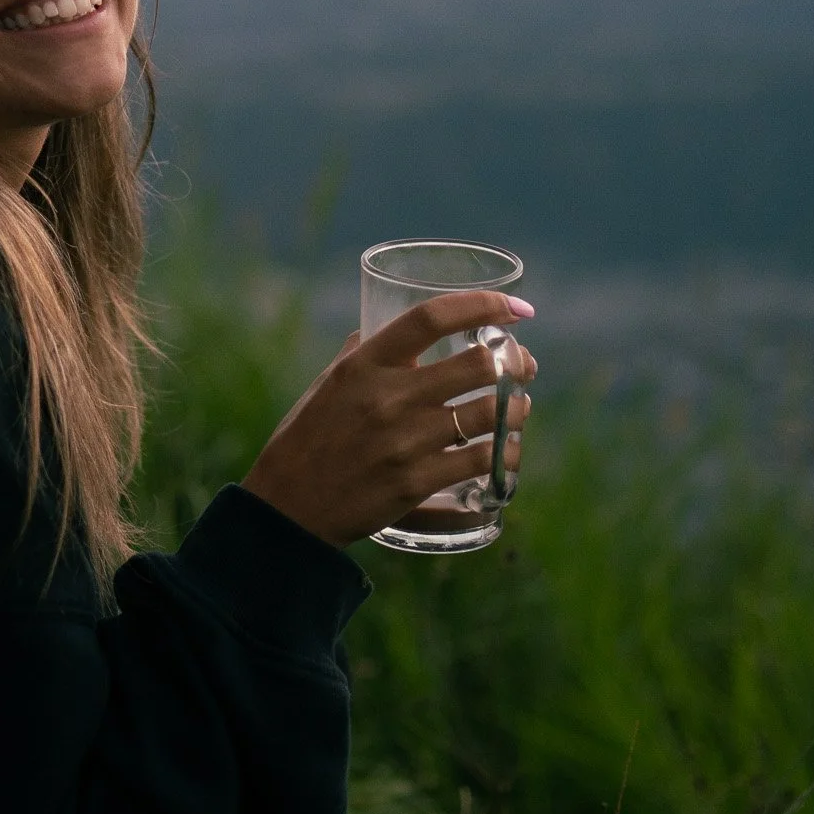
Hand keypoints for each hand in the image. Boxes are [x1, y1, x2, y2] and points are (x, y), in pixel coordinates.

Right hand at [241, 290, 535, 547]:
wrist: (289, 508)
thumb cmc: (306, 440)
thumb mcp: (326, 384)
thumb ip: (359, 354)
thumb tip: (378, 326)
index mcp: (365, 364)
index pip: (431, 318)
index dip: (481, 305)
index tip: (515, 308)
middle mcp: (388, 397)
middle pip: (477, 364)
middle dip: (515, 361)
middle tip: (524, 365)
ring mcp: (405, 442)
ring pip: (491, 413)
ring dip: (517, 408)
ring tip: (520, 407)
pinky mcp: (417, 482)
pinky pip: (482, 461)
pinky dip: (505, 454)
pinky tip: (507, 451)